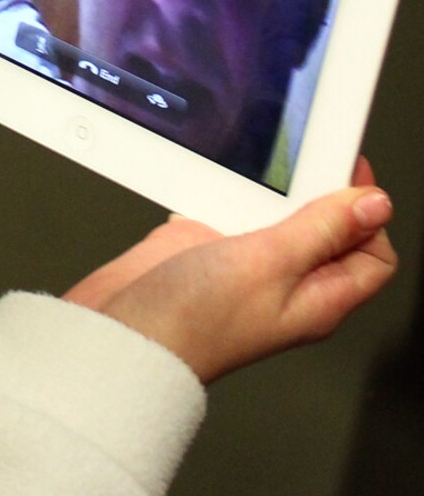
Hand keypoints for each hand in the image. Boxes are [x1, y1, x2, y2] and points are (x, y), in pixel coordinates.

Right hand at [64, 157, 396, 383]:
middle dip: (319, 192)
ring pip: (276, 214)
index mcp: (319, 298)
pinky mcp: (204, 249)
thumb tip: (375, 205)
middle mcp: (286, 283)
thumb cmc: (194, 324)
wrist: (121, 335)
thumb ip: (324, 230)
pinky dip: (226, 190)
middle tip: (304, 160)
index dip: (368, 214)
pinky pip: (229, 210)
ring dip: (270, 189)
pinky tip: (218, 181)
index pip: (373, 254)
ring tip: (262, 168)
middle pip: (327, 229)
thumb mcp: (272, 264)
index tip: (346, 172)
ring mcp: (244, 266)